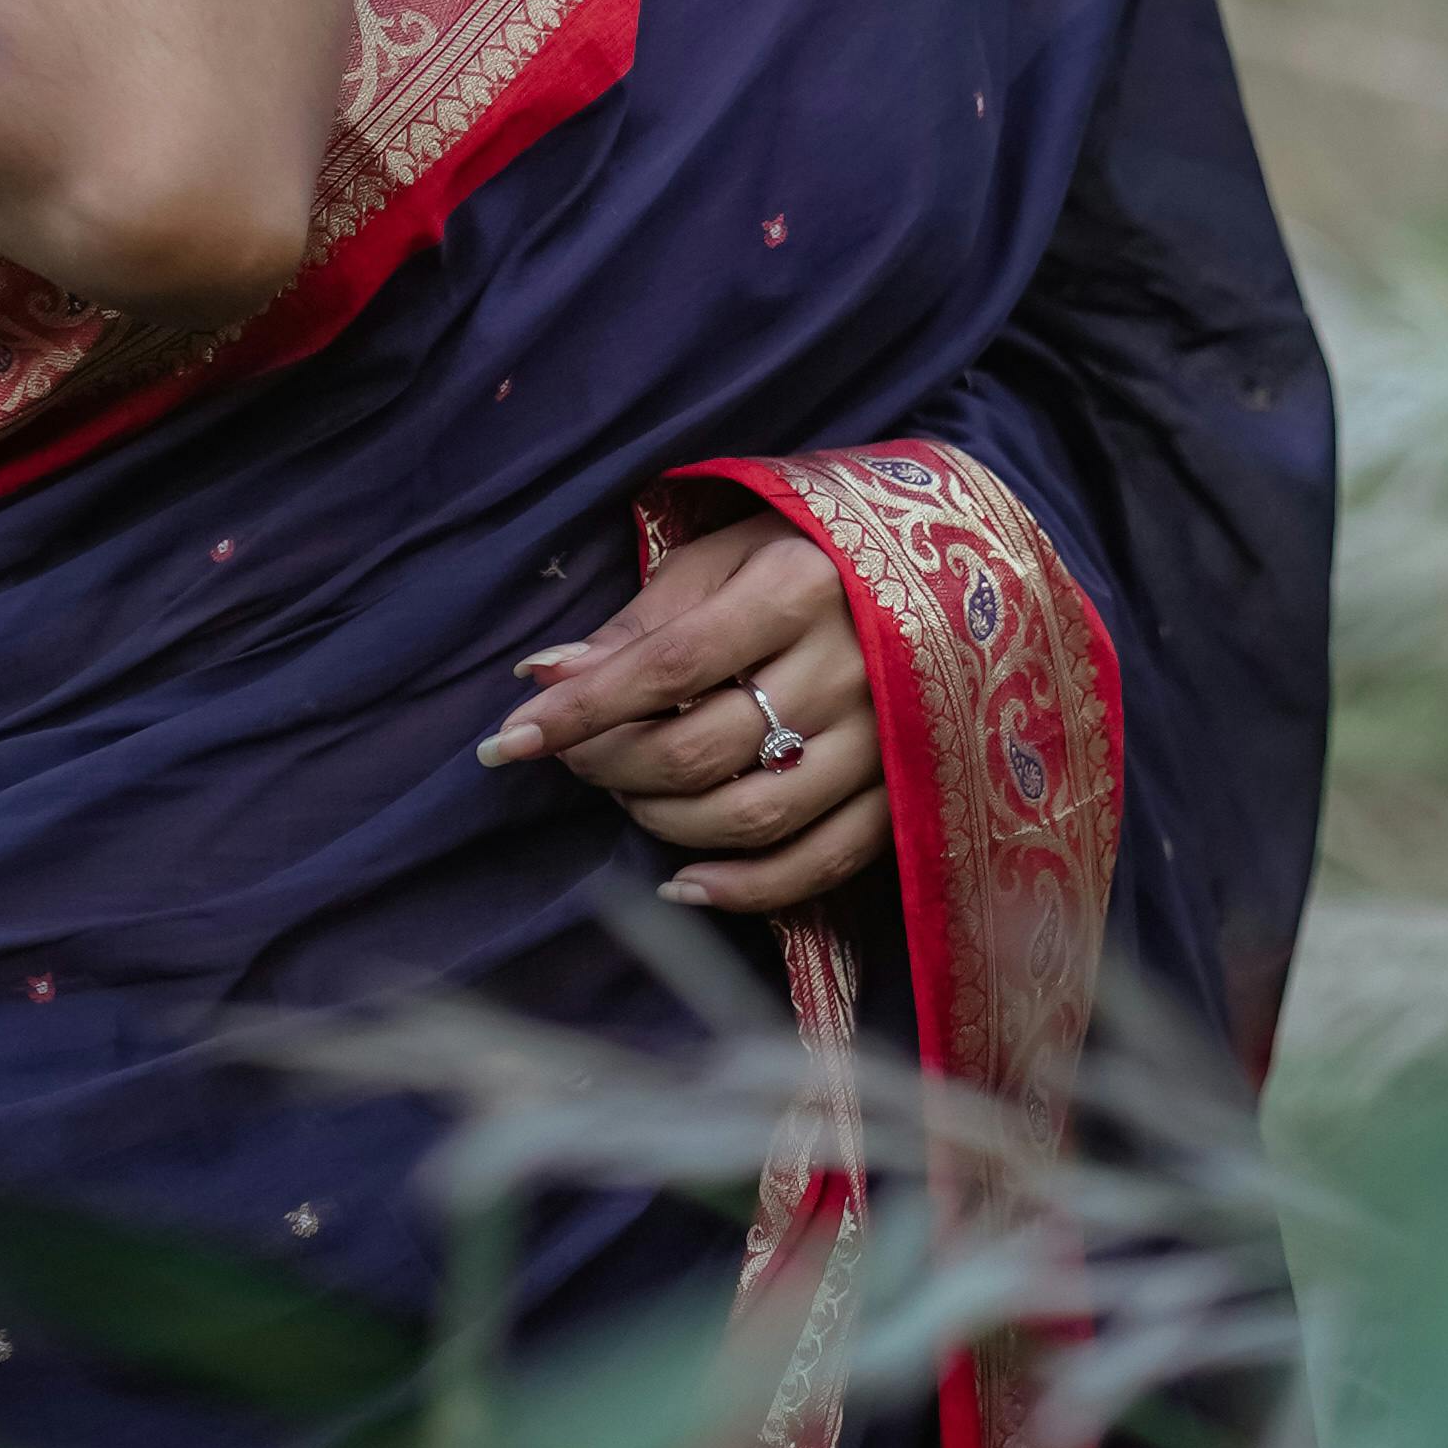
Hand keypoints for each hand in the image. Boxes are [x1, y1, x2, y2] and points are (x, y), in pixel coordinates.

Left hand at [475, 517, 887, 912]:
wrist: (940, 567)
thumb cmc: (807, 556)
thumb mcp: (725, 558)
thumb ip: (640, 623)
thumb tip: (542, 676)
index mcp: (798, 588)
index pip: (666, 666)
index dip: (580, 709)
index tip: (506, 739)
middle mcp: (848, 666)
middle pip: (699, 751)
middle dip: (611, 765)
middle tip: (573, 755)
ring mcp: (884, 739)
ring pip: (749, 817)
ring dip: (662, 822)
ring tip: (627, 792)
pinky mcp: (903, 795)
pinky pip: (817, 866)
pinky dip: (742, 890)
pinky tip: (682, 883)